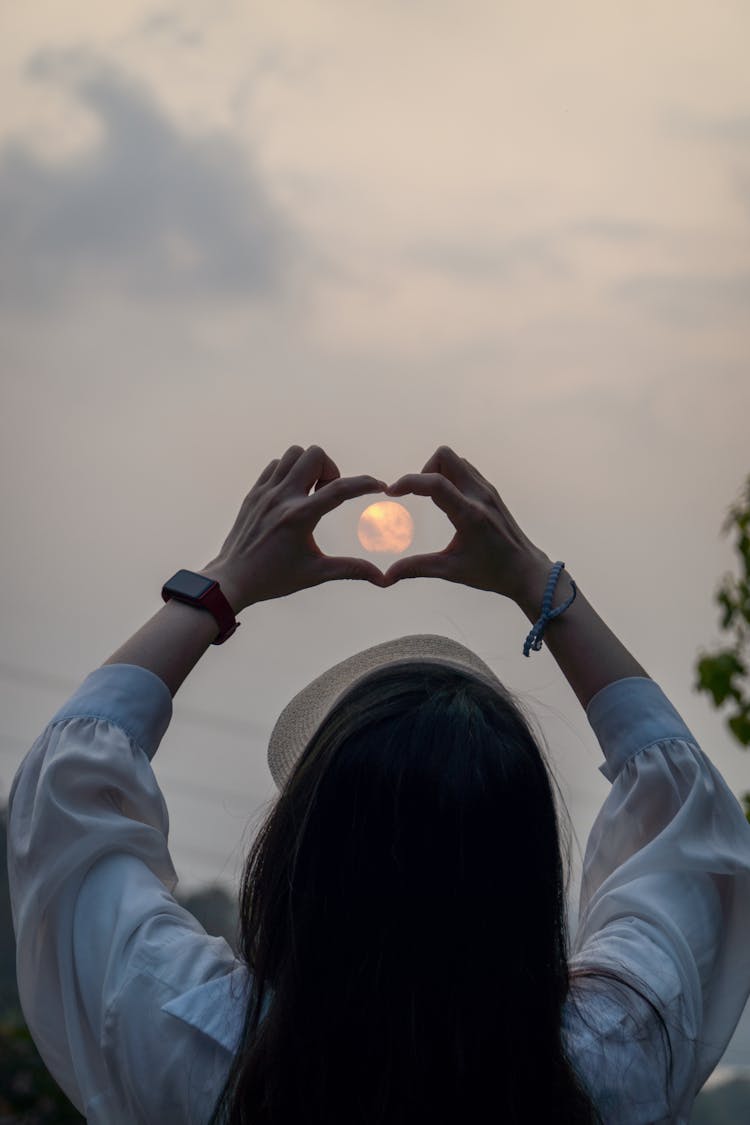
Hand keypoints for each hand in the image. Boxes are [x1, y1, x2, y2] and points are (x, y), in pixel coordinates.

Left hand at [201, 445, 387, 611]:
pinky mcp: (254, 492)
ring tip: (311, 492)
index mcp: (300, 517)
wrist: (232, 579)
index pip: (340, 489)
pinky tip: (292, 494)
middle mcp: (282, 498)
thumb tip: (383, 579)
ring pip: (294, 454)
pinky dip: (289, 472)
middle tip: (327, 493)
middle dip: (330, 469)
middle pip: (314, 455)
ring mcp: (265, 492)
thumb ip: (351, 569)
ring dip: (309, 466)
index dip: (365, 483)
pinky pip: (276, 465)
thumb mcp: (315, 573)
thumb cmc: (274, 578)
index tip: (379, 486)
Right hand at [382, 445, 544, 601]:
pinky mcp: (491, 491)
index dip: (409, 482)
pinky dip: (450, 476)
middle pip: (446, 456)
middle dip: (423, 470)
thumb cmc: (491, 572)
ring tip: (430, 498)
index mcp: (469, 514)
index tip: (392, 493)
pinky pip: (466, 469)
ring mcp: (487, 490)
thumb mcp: (451, 570)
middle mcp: (479, 495)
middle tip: (416, 495)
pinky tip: (446, 499)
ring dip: (437, 471)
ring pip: (456, 460)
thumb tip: (386, 577)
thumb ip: (417, 568)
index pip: (435, 483)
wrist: (525, 570)